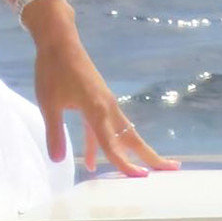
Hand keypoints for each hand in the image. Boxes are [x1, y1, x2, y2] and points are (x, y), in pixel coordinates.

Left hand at [32, 29, 179, 177]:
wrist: (59, 41)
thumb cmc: (52, 70)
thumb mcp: (48, 103)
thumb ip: (54, 132)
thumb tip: (57, 161)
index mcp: (97, 109)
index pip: (112, 144)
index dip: (125, 164)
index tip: (141, 179)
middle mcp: (107, 108)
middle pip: (132, 138)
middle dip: (152, 156)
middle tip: (173, 170)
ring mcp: (105, 103)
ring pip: (123, 133)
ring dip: (134, 152)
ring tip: (146, 171)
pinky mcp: (98, 100)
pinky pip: (106, 128)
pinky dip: (104, 144)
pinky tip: (91, 161)